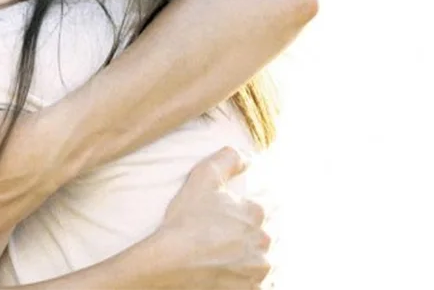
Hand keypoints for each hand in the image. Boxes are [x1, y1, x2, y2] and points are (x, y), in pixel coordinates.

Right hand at [151, 147, 272, 288]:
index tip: (218, 222)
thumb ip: (228, 160)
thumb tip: (248, 156)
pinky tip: (224, 274)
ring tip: (220, 259)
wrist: (170, 261)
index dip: (236, 216)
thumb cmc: (184, 220)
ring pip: (259, 262)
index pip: (256, 212)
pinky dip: (243, 281)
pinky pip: (253, 285)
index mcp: (255, 213)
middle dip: (243, 239)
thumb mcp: (203, 178)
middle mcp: (263, 241)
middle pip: (259, 239)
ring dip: (246, 261)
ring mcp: (258, 269)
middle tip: (217, 242)